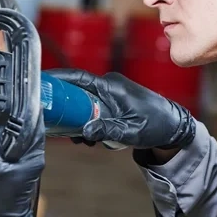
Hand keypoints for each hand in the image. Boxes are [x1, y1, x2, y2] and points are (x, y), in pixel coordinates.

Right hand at [45, 69, 196, 149]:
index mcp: (112, 87)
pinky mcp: (113, 103)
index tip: (41, 82)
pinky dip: (88, 122)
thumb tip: (84, 132)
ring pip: (83, 103)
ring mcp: (111, 94)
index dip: (58, 78)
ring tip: (80, 139)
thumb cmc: (157, 125)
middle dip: (66, 108)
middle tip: (58, 126)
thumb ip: (108, 130)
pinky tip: (90, 137)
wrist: (174, 127)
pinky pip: (92, 109)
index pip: (79, 77)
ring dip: (78, 120)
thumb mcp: (131, 131)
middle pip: (76, 92)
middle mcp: (109, 86)